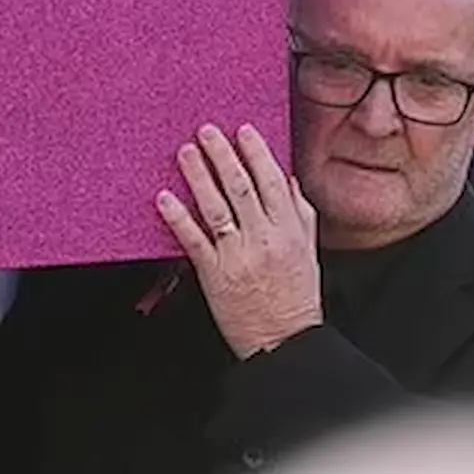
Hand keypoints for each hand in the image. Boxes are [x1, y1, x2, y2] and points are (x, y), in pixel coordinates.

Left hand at [157, 123, 321, 359]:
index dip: (257, 154)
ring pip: (217, 208)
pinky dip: (179, 217)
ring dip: (199, 177)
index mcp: (289, 232)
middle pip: (241, 188)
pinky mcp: (214, 274)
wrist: (285, 342)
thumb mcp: (308, 253)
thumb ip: (300, 215)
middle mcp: (264, 239)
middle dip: (223, 156)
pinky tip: (165, 197)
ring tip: (185, 153)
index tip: (242, 131)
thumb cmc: (296, 299)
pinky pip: (194, 240)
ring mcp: (238, 256)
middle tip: (206, 131)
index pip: (273, 183)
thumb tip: (289, 180)